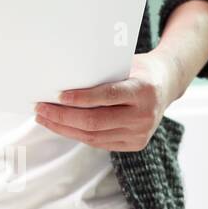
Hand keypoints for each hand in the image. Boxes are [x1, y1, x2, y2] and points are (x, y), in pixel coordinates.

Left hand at [34, 52, 178, 151]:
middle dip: (63, 116)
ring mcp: (140, 133)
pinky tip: (61, 126)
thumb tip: (63, 78)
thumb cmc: (138, 70)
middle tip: (41, 108)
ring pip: (93, 136)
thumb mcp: (126, 64)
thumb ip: (103, 73)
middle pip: (95, 121)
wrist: (167, 85)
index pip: (107, 96)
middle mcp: (144, 115)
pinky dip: (77, 134)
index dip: (81, 98)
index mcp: (144, 90)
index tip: (58, 96)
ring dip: (64, 128)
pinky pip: (98, 142)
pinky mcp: (135, 144)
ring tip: (44, 118)